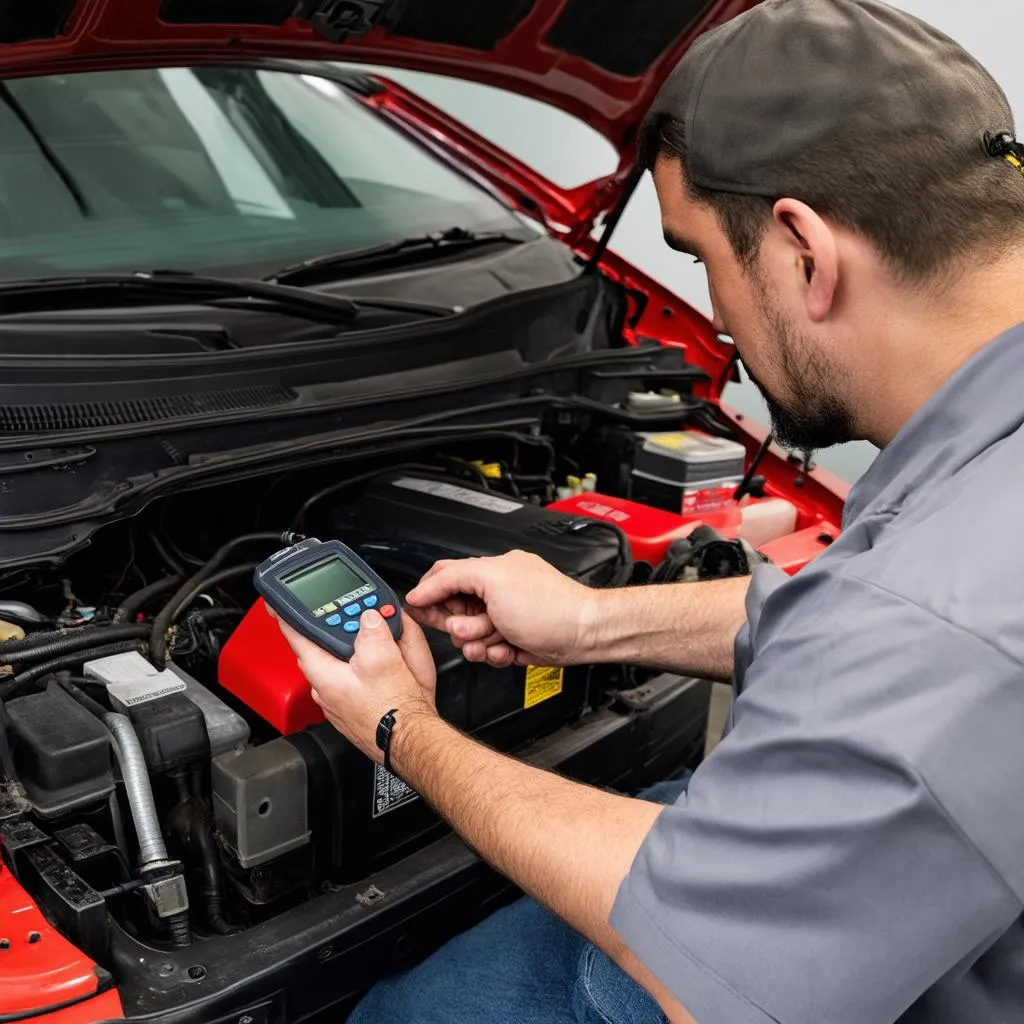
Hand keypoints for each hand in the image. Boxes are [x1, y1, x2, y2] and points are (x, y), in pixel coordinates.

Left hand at [273, 607, 436, 761]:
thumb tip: (369, 618)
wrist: (410, 740)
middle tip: (368, 618)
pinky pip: (356, 678)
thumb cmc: (394, 710)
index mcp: (323, 673)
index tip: (280, 606)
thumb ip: (372, 630)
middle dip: (343, 630)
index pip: (297, 637)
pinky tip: (393, 668)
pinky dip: (369, 668)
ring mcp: (339, 700)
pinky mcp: (354, 707)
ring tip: (391, 644)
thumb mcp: (384, 658)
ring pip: (343, 663)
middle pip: (325, 647)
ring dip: (361, 649)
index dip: (288, 617)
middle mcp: (325, 689)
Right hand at [404, 550, 599, 668]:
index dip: (428, 594)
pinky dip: (494, 653)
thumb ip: (452, 578)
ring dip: (477, 642)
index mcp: (490, 570)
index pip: (445, 576)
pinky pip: (487, 651)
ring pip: (469, 636)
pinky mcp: (511, 641)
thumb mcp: (493, 581)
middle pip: (453, 611)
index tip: (416, 609)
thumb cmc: (549, 607)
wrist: (582, 635)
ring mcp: (504, 618)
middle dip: (460, 625)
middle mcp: (495, 592)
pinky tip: (508, 649)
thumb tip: (422, 587)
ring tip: (495, 639)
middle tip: (472, 628)